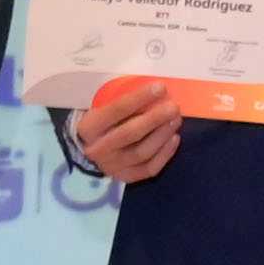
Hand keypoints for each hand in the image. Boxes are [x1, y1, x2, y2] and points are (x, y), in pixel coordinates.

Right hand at [75, 78, 189, 183]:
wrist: (87, 149)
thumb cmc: (102, 123)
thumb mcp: (102, 109)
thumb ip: (123, 103)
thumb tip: (156, 91)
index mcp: (89, 127)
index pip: (116, 110)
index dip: (139, 98)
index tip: (160, 87)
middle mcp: (98, 149)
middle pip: (130, 133)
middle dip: (155, 118)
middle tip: (173, 107)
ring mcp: (111, 166)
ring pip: (142, 152)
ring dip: (163, 135)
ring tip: (176, 120)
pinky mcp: (125, 177)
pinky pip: (149, 168)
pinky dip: (165, 154)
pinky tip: (174, 138)